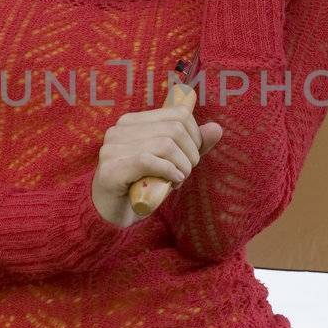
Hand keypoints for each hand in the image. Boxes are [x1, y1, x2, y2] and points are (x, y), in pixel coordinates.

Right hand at [90, 102, 223, 227]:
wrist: (110, 213)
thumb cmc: (141, 185)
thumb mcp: (171, 163)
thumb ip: (192, 146)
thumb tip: (217, 128)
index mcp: (133, 121)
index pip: (178, 114)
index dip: (195, 135)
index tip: (192, 156)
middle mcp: (120, 129)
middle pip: (175, 129)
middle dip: (190, 154)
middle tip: (185, 172)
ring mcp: (112, 148)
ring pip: (165, 144)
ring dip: (181, 166)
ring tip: (178, 180)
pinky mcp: (111, 169)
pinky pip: (149, 161)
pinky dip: (168, 172)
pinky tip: (172, 183)